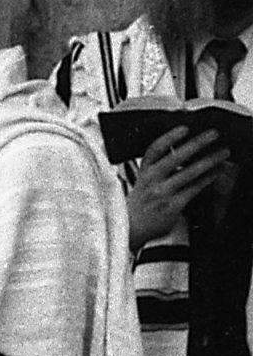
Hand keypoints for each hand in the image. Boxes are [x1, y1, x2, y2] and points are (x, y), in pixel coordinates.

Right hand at [127, 126, 234, 248]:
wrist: (131, 228)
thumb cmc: (141, 203)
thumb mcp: (144, 182)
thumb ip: (160, 167)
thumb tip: (186, 152)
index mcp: (144, 171)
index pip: (154, 150)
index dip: (169, 137)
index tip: (184, 127)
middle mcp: (151, 181)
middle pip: (174, 158)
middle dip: (196, 144)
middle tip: (213, 134)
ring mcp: (162, 193)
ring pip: (188, 173)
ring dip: (209, 160)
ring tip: (223, 153)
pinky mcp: (172, 206)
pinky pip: (194, 188)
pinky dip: (208, 178)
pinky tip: (218, 171)